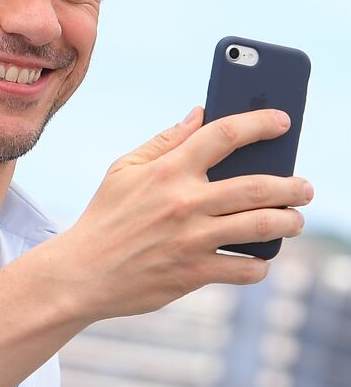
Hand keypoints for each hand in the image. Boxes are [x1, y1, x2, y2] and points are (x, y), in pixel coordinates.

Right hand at [56, 106, 312, 321]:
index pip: (224, 134)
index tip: (283, 121)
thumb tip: (200, 113)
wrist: (81, 273)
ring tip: (295, 219)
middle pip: (257, 185)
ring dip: (288, 222)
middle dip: (292, 185)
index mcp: (168, 170)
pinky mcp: (193, 274)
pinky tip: (261, 258)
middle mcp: (184, 202)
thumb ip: (165, 141)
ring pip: (260, 226)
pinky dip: (260, 264)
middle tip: (306, 187)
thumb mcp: (124, 169)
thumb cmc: (105, 216)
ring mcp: (191, 240)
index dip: (259, 123)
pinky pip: (244, 269)